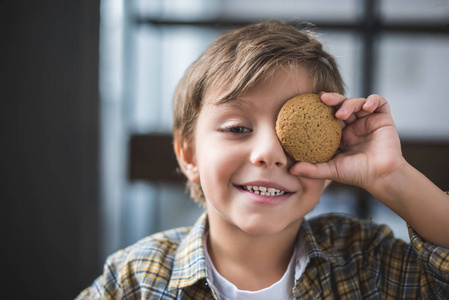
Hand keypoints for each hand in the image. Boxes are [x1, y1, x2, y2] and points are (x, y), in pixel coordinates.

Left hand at [290, 92, 406, 191]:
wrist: (381, 177)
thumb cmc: (357, 174)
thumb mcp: (331, 170)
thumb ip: (312, 169)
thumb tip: (291, 170)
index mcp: (340, 134)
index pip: (328, 115)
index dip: (320, 107)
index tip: (307, 104)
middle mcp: (353, 125)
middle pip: (341, 104)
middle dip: (332, 99)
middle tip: (322, 99)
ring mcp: (368, 120)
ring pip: (357, 102)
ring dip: (349, 103)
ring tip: (341, 114)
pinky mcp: (383, 118)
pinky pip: (379, 102)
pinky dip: (372, 100)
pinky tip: (366, 107)